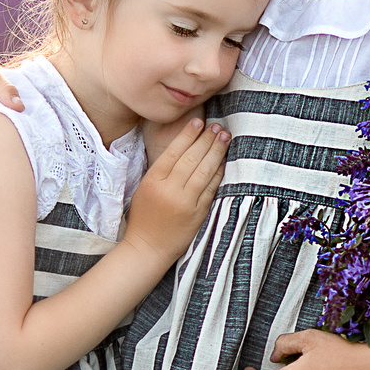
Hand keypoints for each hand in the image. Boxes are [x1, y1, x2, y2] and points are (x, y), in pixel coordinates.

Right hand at [121, 119, 227, 263]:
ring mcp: (186, 202)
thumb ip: (161, 170)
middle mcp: (170, 189)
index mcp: (153, 181)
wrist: (148, 248)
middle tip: (217, 126)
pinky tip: (224, 161)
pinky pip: (212, 188)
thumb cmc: (144, 217)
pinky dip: (219, 173)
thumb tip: (183, 147)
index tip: (199, 122)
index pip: (174, 151)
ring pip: (205, 171)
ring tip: (224, 137)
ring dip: (217, 151)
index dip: (188, 135)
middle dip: (207, 139)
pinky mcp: (198, 213)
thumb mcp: (145, 188)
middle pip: (192, 158)